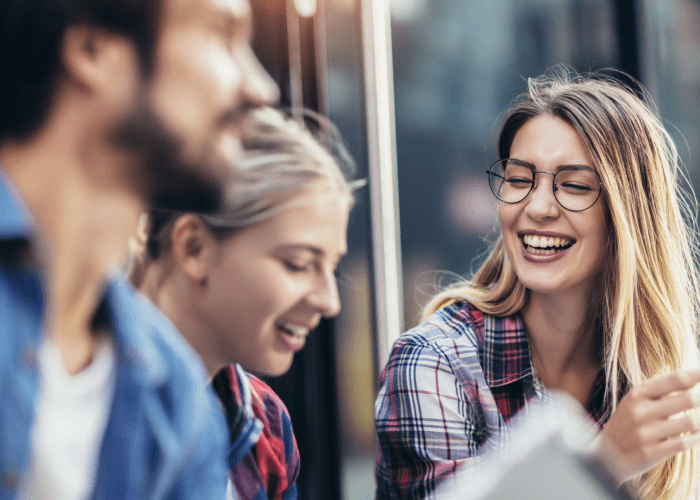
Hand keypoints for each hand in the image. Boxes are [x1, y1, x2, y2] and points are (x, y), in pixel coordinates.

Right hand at [592, 369, 699, 485]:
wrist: (605, 455)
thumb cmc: (628, 423)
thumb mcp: (636, 401)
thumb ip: (661, 390)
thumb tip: (694, 378)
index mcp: (637, 393)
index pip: (675, 379)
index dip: (697, 375)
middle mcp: (640, 411)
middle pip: (688, 399)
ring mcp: (644, 432)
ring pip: (691, 422)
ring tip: (699, 421)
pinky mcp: (650, 453)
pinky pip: (685, 443)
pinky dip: (697, 438)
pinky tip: (697, 435)